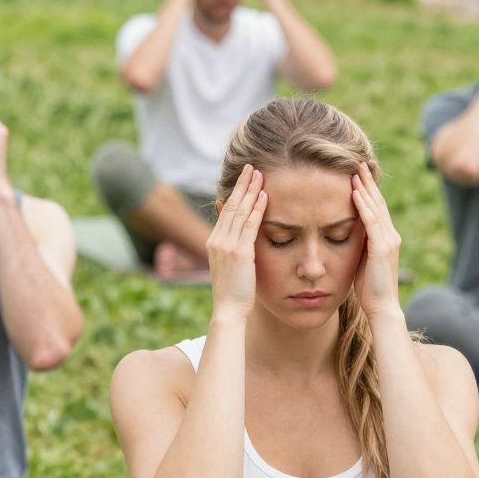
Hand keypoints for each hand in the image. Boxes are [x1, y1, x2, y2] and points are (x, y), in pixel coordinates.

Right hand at [207, 165, 266, 318]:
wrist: (228, 311)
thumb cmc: (233, 293)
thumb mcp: (229, 266)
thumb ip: (233, 248)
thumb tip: (239, 236)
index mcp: (214, 242)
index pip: (226, 211)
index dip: (235, 193)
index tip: (244, 178)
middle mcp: (217, 240)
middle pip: (231, 205)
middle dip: (242, 185)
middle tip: (251, 167)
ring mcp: (227, 245)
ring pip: (240, 211)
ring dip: (250, 190)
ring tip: (259, 173)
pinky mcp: (239, 252)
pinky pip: (250, 225)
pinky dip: (257, 208)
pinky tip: (264, 195)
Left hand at [351, 162, 401, 318]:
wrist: (382, 307)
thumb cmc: (369, 288)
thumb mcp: (363, 261)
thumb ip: (360, 245)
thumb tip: (348, 233)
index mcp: (386, 238)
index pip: (377, 208)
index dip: (369, 190)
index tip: (360, 174)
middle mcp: (390, 235)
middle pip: (379, 202)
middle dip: (369, 182)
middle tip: (360, 162)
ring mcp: (388, 240)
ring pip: (376, 208)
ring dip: (365, 188)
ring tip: (356, 171)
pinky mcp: (381, 248)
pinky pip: (371, 221)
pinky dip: (363, 205)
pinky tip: (355, 192)